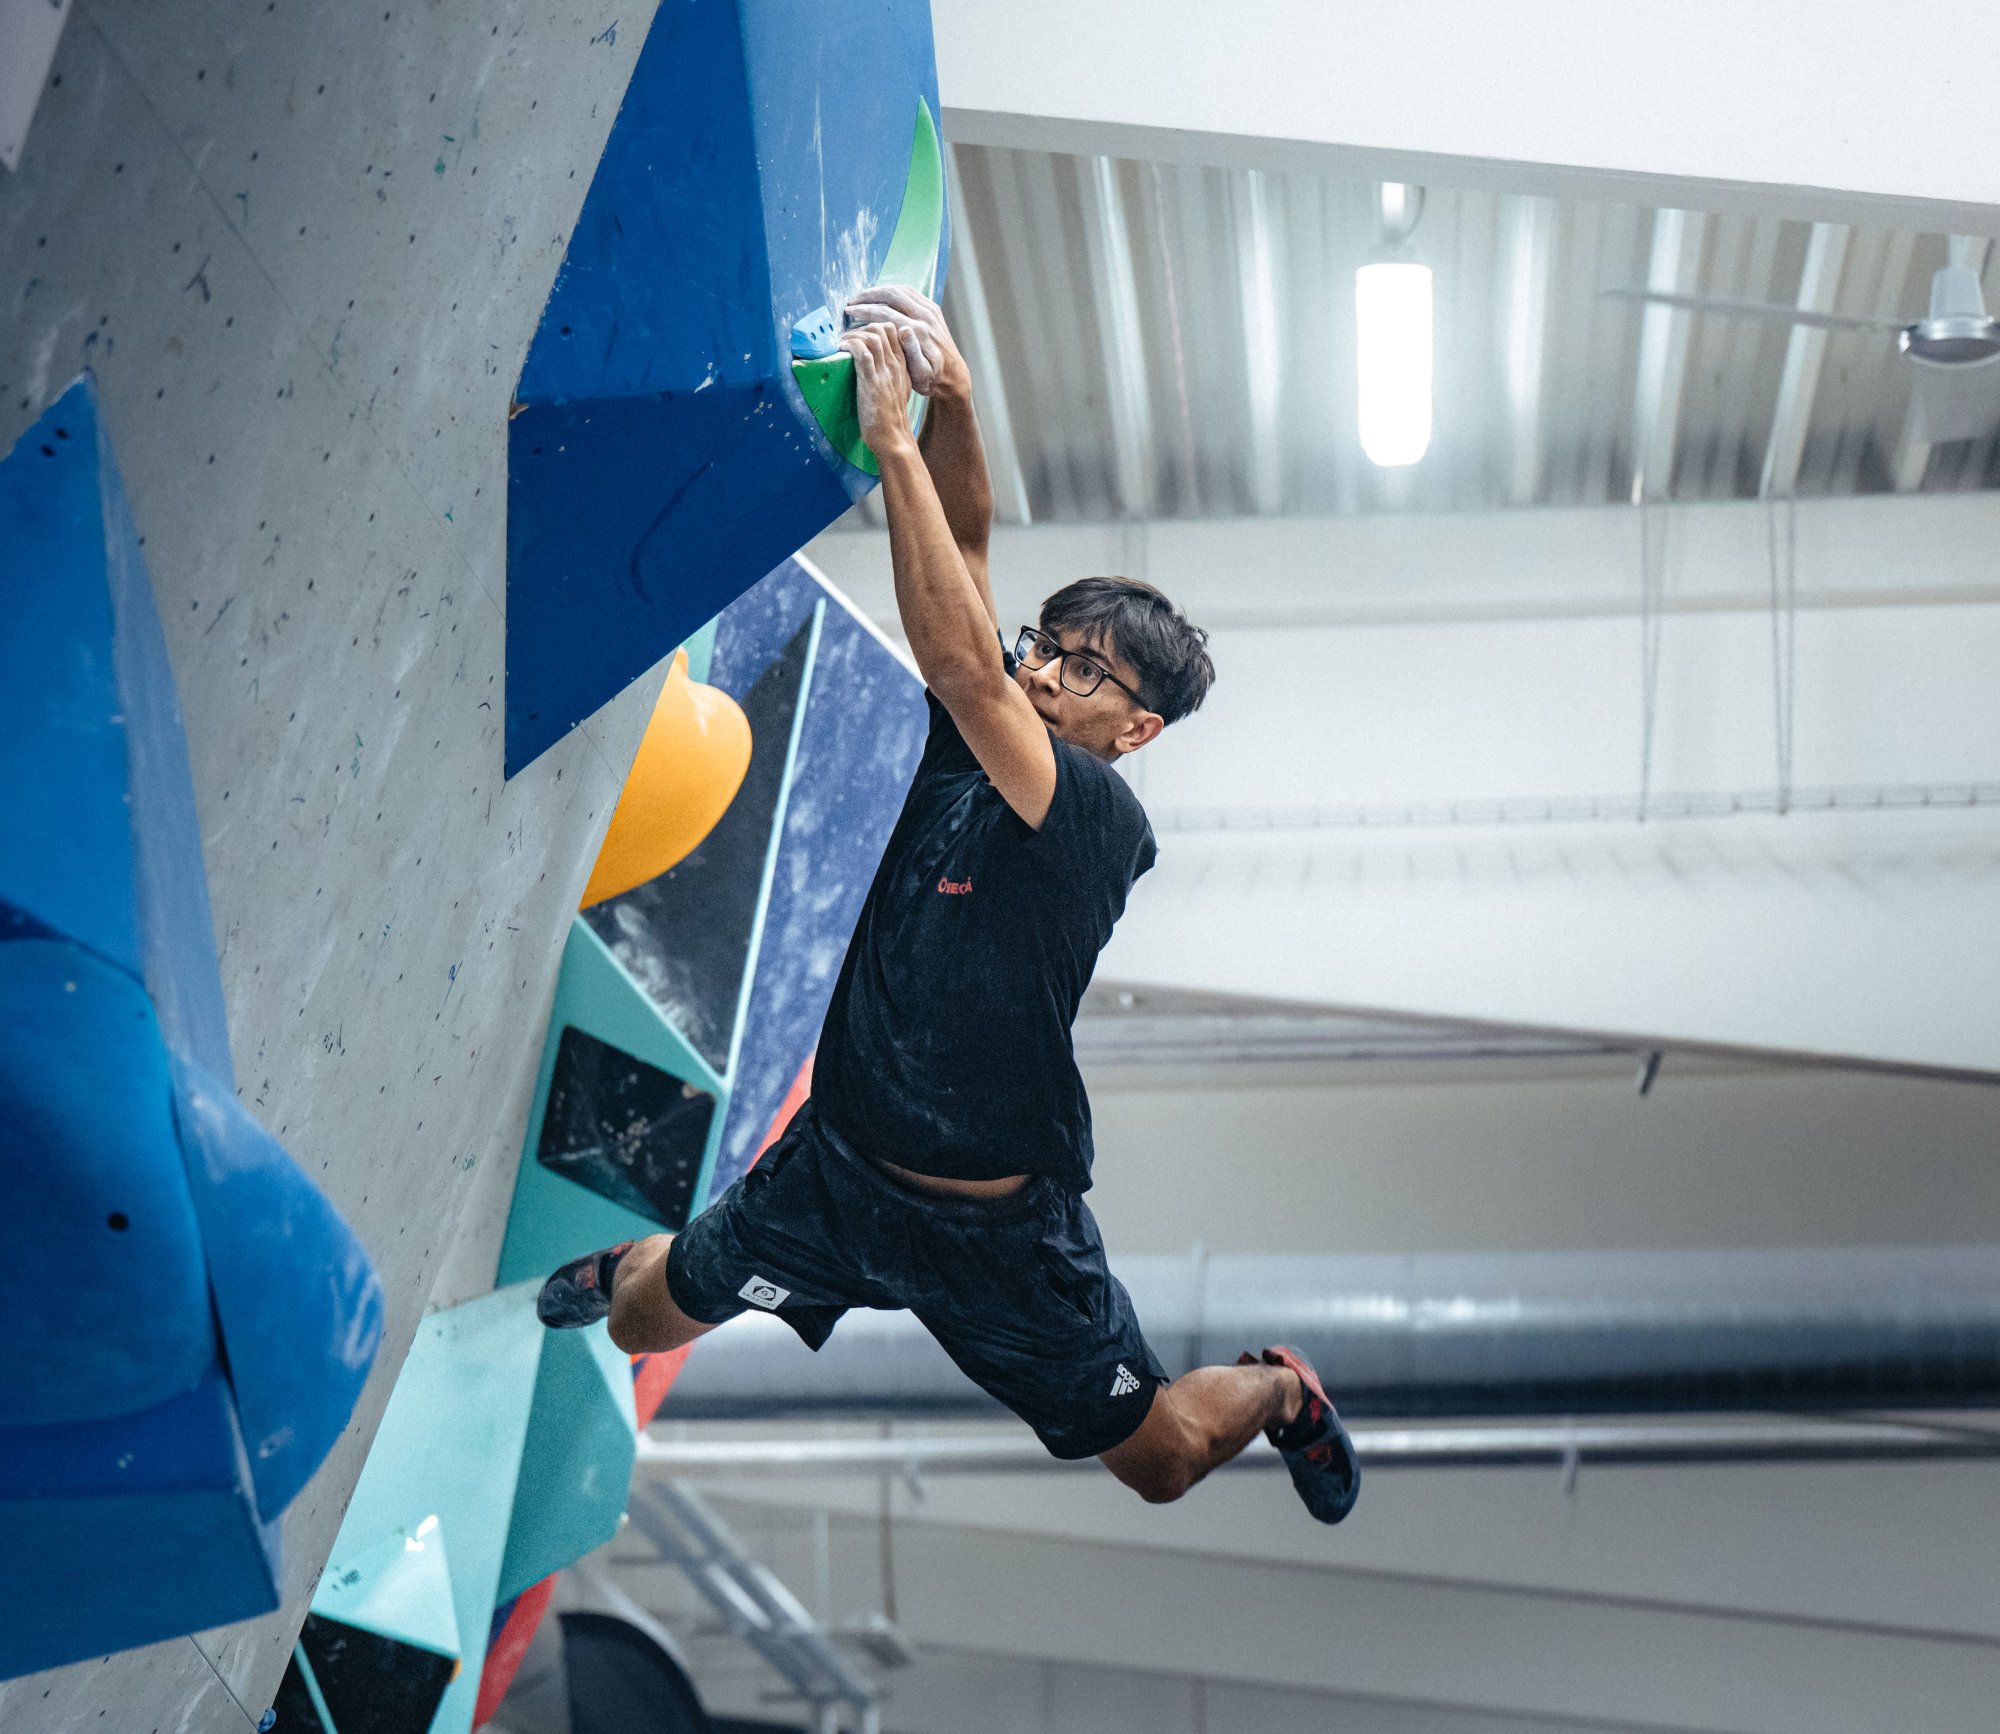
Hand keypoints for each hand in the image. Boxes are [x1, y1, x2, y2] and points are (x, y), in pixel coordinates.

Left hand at [839, 324, 916, 458]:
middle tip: (847, 338)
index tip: (859, 335)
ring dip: (852, 335)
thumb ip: (891, 375)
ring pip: (871, 336)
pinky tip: (840, 349)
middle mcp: (896, 365)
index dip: (874, 327)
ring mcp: (884, 372)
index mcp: (903, 366)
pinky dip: (848, 345)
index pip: (893, 331)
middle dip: (860, 327)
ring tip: (841, 343)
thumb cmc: (890, 419)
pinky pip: (860, 351)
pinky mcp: (871, 380)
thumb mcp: (898, 391)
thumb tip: (874, 365)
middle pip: (882, 328)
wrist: (893, 438)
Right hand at [843, 284, 967, 399]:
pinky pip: (909, 292)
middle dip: (868, 296)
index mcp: (919, 332)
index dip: (864, 310)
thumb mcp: (920, 374)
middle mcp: (926, 317)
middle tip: (851, 301)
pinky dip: (892, 291)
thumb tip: (903, 330)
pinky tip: (880, 297)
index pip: (885, 313)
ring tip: (862, 298)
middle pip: (892, 295)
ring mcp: (931, 311)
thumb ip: (911, 353)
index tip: (848, 311)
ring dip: (878, 291)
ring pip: (900, 290)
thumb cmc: (931, 379)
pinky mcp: (933, 309)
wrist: (953, 375)